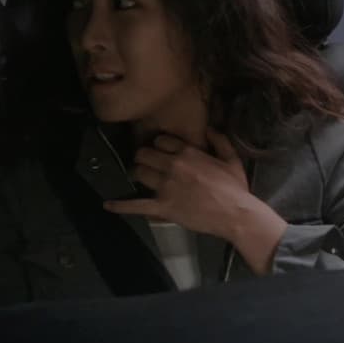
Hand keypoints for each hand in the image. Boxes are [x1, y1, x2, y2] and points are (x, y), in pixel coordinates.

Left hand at [105, 130, 285, 262]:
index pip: (161, 141)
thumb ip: (220, 140)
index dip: (158, 145)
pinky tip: (108, 204)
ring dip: (137, 174)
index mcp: (189, 152)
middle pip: (144, 154)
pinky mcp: (161, 206)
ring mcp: (165, 186)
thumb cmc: (235, 187)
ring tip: (139, 177)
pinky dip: (120, 205)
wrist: (235, 214)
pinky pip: (135, 205)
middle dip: (143, 157)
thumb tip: (209, 128)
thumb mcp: (232, 159)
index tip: (160, 151)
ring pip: (138, 173)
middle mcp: (173, 165)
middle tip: (146, 163)